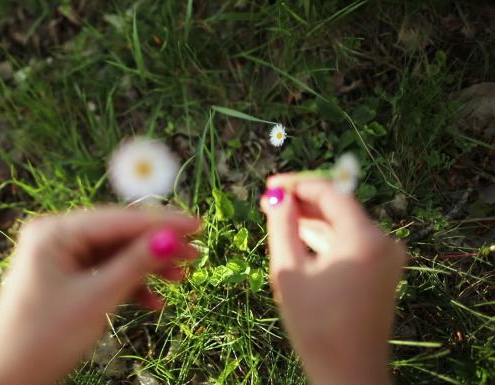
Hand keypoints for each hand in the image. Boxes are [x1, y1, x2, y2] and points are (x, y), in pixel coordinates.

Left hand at [0, 207, 199, 384]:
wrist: (6, 378)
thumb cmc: (43, 338)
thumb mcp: (97, 299)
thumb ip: (135, 264)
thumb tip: (169, 238)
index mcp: (54, 231)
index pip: (119, 219)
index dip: (162, 223)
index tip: (198, 226)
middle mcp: (55, 236)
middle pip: (118, 234)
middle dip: (156, 246)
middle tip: (194, 255)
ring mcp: (58, 257)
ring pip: (114, 253)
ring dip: (146, 267)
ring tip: (179, 279)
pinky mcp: (63, 277)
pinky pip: (103, 272)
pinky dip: (127, 284)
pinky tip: (153, 301)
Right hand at [260, 176, 406, 384]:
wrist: (348, 372)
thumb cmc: (315, 324)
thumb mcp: (289, 270)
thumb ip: (282, 226)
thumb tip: (278, 196)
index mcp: (365, 238)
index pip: (331, 193)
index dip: (298, 184)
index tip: (270, 184)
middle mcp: (384, 241)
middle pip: (340, 207)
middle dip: (303, 202)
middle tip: (269, 200)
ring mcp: (387, 257)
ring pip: (344, 224)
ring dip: (313, 219)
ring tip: (277, 216)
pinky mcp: (383, 270)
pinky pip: (352, 242)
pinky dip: (326, 238)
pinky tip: (299, 236)